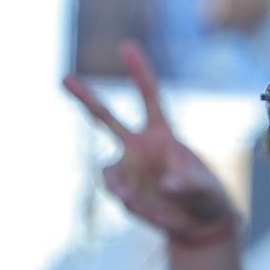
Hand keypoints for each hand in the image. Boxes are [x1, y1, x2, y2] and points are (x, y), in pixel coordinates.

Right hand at [65, 40, 238, 244]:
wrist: (197, 222)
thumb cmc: (207, 197)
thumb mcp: (206, 190)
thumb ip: (188, 185)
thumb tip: (165, 184)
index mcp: (163, 135)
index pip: (149, 98)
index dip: (139, 72)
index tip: (127, 46)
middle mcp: (139, 146)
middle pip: (105, 117)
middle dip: (84, 97)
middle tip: (63, 77)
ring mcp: (126, 167)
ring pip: (107, 168)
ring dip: (123, 185)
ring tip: (144, 199)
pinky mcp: (121, 188)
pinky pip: (116, 191)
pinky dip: (130, 201)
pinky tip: (147, 208)